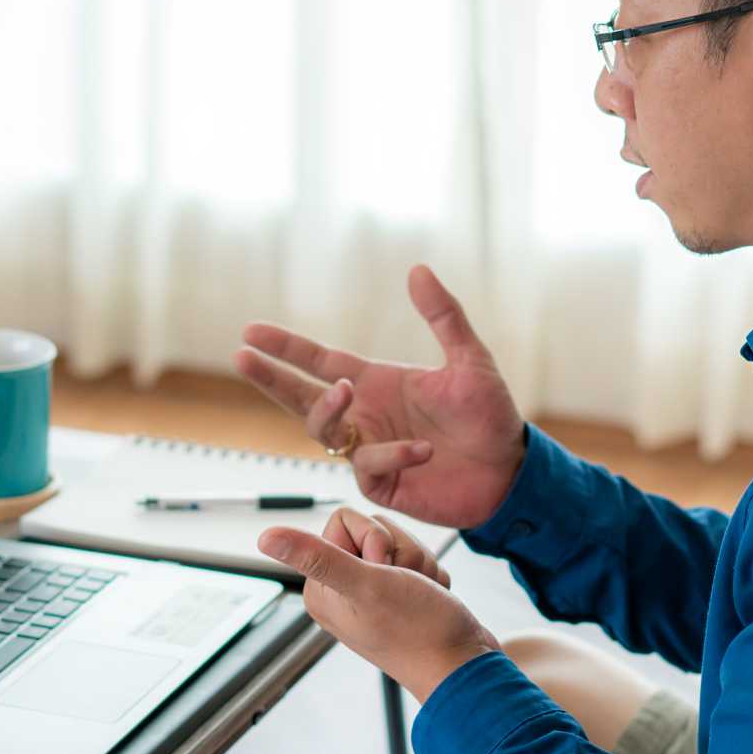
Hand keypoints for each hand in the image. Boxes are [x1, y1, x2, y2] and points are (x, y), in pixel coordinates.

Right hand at [235, 264, 527, 527]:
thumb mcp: (469, 360)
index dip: (285, 347)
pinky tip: (422, 447)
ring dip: (329, 409)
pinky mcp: (382, 484)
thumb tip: (418, 270)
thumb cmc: (490, 416)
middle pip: (301, 396)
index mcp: (377, 383)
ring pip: (324, 431)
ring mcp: (369, 451)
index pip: (319, 362)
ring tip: (348, 390)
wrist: (510, 472)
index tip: (250, 331)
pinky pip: (370, 465)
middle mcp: (365, 415)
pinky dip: (392, 453)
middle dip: (270, 378)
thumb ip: (443, 316)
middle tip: (242, 358)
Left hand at [260, 508, 499, 703]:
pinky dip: (429, 575)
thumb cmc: (418, 630)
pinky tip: (428, 599)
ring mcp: (371, 592)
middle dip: (399, 551)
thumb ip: (317, 558)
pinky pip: (417, 558)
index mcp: (322, 586)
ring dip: (418, 563)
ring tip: (418, 594)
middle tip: (404, 585)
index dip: (373, 538)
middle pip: (374, 527)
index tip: (382, 572)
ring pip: (399, 540)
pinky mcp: (397, 593)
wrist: (462, 666)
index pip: (345, 520)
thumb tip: (265, 537)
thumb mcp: (365, 586)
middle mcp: (341, 588)